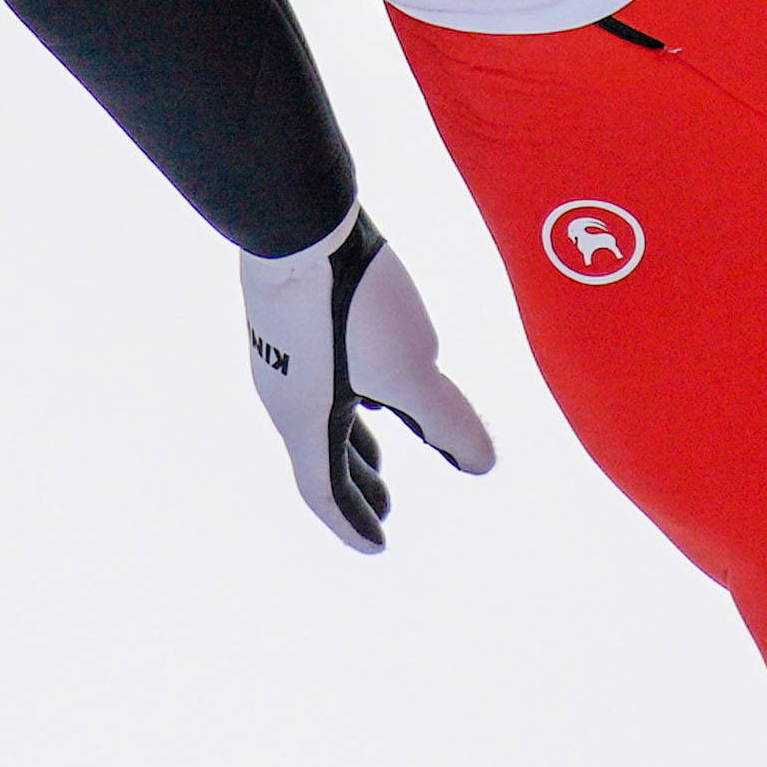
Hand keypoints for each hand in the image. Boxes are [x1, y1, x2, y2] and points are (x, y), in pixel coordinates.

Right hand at [236, 210, 498, 553]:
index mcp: (306, 420)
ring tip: (376, 450)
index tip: (378, 547)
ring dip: (352, 442)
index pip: (325, 490)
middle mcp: (285, 394)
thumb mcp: (410, 370)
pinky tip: (367, 373)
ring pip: (321, 415)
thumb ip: (447, 421)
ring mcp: (283, 355)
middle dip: (357, 486)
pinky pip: (322, 380)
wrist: (295, 219)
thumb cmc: (349, 301)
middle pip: (320, 457)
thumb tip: (483, 465)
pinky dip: (347, 400)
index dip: (353, 523)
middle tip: (386, 506)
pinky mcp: (292, 319)